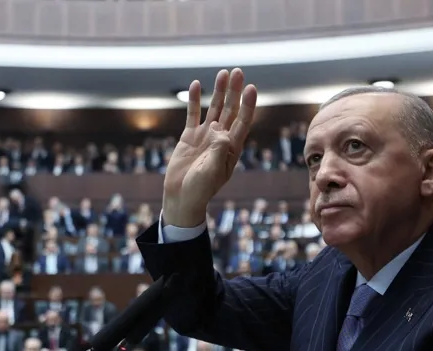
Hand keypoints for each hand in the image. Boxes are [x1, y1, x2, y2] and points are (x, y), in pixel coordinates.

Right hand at [163, 68, 256, 226]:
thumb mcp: (212, 172)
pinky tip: (197, 85)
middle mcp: (220, 138)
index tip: (250, 88)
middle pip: (230, 110)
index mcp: (231, 148)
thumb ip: (218, 151)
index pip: (243, 121)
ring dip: (218, 91)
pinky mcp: (189, 136)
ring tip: (223, 73)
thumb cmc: (200, 189)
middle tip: (237, 71)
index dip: (248, 105)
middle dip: (234, 91)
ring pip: (214, 108)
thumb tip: (220, 130)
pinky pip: (192, 114)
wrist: (181, 197)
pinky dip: (194, 100)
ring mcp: (205, 136)